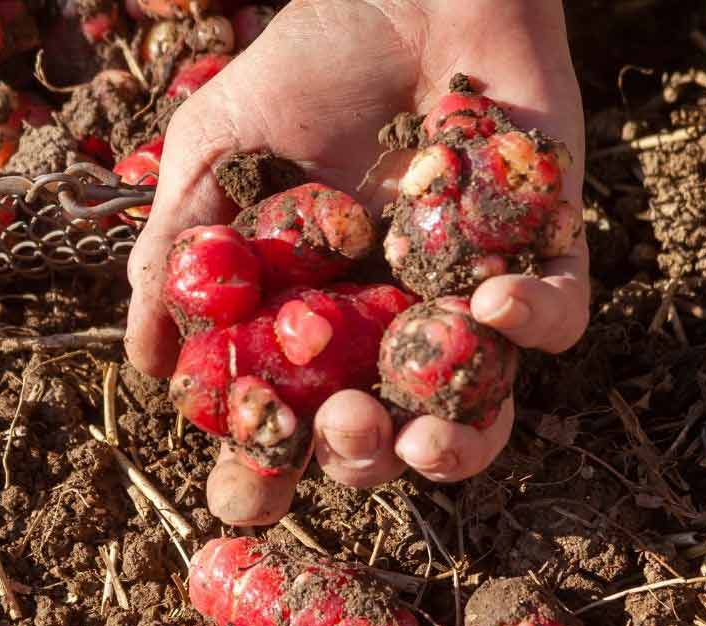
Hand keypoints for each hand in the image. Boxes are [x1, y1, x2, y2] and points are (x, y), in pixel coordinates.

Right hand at [123, 0, 587, 524]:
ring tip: (421, 437)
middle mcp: (389, 321)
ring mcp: (468, 293)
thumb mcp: (215, 146)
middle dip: (360, 459)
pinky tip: (489, 300)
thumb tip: (146, 364)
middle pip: (382, 438)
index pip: (287, 421)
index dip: (266, 472)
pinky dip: (532, 326)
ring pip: (480, 413)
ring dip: (456, 447)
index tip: (244, 488)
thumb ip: (177, 250)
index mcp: (307, 314)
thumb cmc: (307, 58)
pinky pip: (559, 320)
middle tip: (343, 429)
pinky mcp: (547, 249)